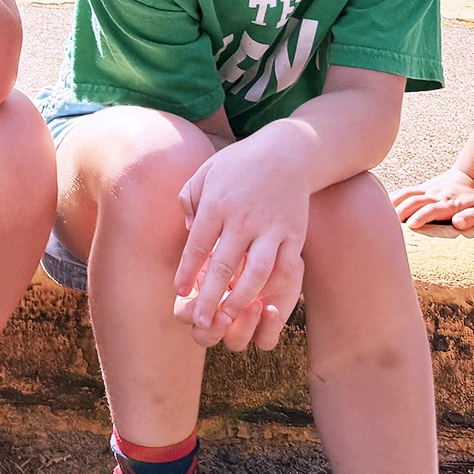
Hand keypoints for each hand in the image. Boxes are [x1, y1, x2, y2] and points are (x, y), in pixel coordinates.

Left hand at [173, 143, 310, 351]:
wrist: (288, 152)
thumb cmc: (239, 165)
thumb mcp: (205, 173)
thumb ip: (189, 200)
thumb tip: (187, 232)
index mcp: (217, 203)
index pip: (198, 245)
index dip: (187, 271)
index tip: (179, 292)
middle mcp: (244, 219)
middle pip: (224, 265)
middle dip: (209, 296)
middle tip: (199, 321)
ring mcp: (272, 228)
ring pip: (257, 272)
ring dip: (241, 298)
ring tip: (228, 317)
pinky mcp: (294, 235)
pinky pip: (285, 268)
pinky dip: (274, 288)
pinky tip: (262, 303)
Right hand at [389, 169, 473, 229]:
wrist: (473, 177)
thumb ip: (471, 218)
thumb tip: (458, 224)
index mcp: (449, 203)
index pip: (432, 209)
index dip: (422, 216)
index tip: (412, 225)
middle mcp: (435, 195)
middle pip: (414, 201)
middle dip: (401, 212)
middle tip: (389, 225)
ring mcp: (427, 190)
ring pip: (407, 194)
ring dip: (394, 204)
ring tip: (382, 217)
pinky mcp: (421, 188)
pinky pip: (405, 191)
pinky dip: (393, 197)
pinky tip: (383, 206)